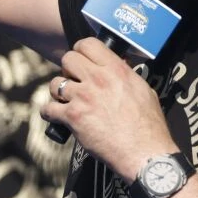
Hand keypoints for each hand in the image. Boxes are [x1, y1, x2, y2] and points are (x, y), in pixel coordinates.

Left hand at [40, 38, 176, 182]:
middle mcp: (98, 79)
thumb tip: (118, 67)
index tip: (82, 61)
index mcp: (117, 70)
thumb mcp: (144, 90)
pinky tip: (57, 116)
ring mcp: (83, 97)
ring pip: (55, 83)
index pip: (88, 44)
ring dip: (58, 92)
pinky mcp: (73, 117)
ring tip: (67, 101)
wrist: (144, 153)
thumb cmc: (148, 126)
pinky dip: (49, 113)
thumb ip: (126, 76)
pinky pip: (48, 108)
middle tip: (75, 81)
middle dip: (68, 70)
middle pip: (67, 59)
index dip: (81, 51)